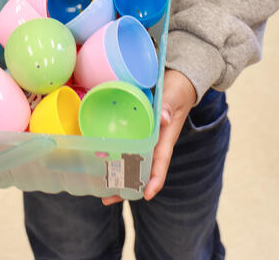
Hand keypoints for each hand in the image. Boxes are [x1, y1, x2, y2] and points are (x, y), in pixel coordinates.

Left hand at [102, 69, 195, 205]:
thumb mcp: (174, 96)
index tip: (146, 195)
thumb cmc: (178, 89)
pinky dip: (116, 155)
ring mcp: (147, 138)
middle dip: (127, 186)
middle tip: (107, 198)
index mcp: (166, 138)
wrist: (179, 80)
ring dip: (118, 174)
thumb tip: (164, 119)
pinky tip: (101, 160)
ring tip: (99, 188)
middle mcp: (156, 143)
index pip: (161, 163)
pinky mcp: (138, 130)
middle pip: (142, 170)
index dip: (155, 180)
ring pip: (133, 161)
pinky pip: (127, 146)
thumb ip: (168, 107)